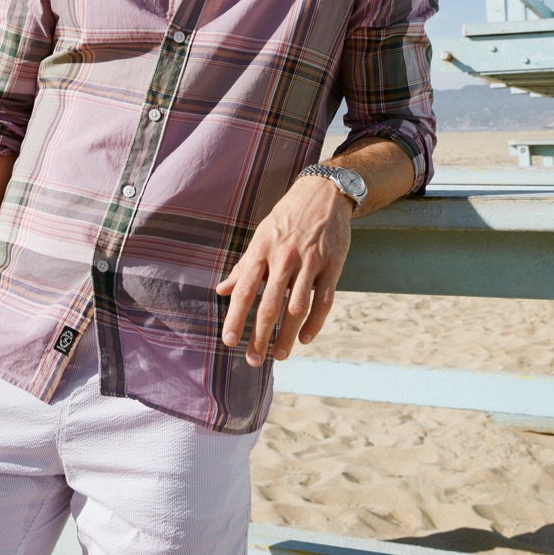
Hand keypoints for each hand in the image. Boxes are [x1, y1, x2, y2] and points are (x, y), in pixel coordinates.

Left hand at [216, 177, 352, 365]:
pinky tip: (305, 338)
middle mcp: (284, 258)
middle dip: (260, 336)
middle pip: (270, 304)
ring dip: (287, 335)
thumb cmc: (287, 218)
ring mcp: (310, 262)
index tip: (229, 340)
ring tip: (279, 355)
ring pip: (297, 307)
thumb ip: (243, 267)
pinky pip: (324, 300)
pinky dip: (315, 323)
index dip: (236, 317)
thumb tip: (221, 290)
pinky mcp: (333, 265)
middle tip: (254, 360)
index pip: (245, 290)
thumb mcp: (260, 237)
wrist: (323, 194)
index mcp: (262, 250)